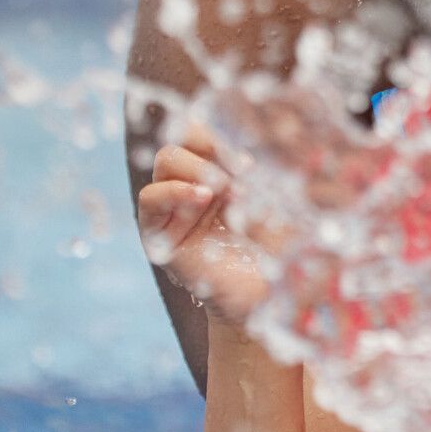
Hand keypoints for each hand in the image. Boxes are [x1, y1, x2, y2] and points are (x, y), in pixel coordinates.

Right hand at [137, 124, 272, 323]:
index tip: (253, 157)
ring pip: (166, 159)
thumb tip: (259, 132)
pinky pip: (149, 198)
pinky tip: (203, 198)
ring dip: (198, 167)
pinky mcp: (158, 235)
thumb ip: (262, 168)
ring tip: (226, 190)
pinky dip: (174, 190)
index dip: (225, 132)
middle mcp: (195, 185)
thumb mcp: (276, 200)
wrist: (268, 302)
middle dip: (212, 145)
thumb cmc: (281, 251)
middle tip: (242, 170)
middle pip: (184, 137)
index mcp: (222, 172)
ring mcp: (174, 208)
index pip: (209, 130)